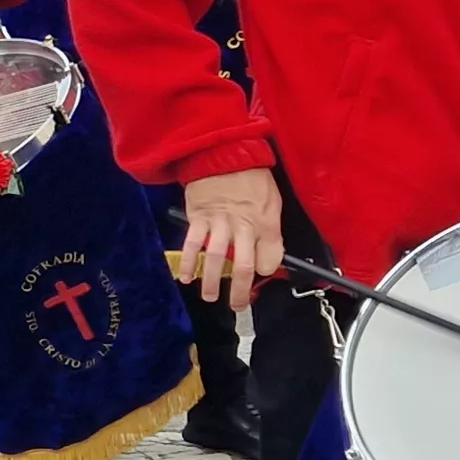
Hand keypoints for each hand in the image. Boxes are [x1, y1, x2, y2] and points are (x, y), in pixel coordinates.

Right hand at [175, 167, 283, 310]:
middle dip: (239, 290)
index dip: (266, 271)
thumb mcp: (273, 201)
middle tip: (236, 306)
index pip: (269, 258)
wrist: (224, 154)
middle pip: (243, 266)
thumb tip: (268, 253)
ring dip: (211, 281)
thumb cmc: (251, 178)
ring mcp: (219, 223)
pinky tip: (186, 276)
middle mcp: (243, 226)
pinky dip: (189, 262)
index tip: (259, 275)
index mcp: (265, 223)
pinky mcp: (199, 217)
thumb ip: (270, 229)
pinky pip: (193, 243)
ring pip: (216, 258)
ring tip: (209, 296)